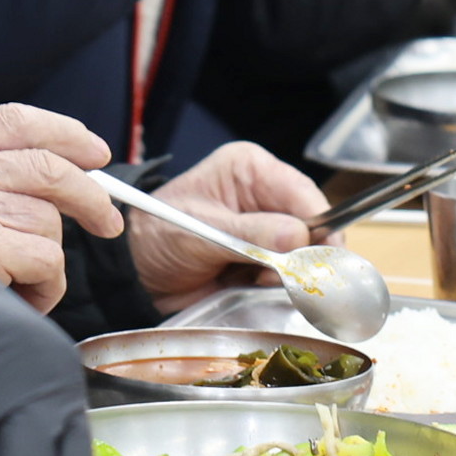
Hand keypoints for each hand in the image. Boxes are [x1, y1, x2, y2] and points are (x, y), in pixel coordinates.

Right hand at [0, 105, 121, 311]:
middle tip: (107, 221)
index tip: (96, 153)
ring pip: (48, 222)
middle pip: (46, 168)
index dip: (64, 134)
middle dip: (89, 196)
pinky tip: (17, 294)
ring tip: (15, 278)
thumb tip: (73, 173)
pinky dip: (45, 286)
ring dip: (46, 259)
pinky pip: (47, 261)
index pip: (16, 120)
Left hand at [128, 142, 327, 309]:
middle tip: (279, 274)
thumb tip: (298, 237)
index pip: (303, 194)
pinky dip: (277, 286)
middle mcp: (264, 194)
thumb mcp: (201, 231)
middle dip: (301, 254)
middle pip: (312, 225)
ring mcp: (266, 229)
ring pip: (303, 254)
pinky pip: (287, 275)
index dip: (319, 226)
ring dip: (287, 273)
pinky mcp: (263, 259)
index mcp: (250, 169)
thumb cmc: (157, 235)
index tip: (320, 258)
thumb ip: (250, 235)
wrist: (135, 274)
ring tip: (253, 278)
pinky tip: (252, 285)